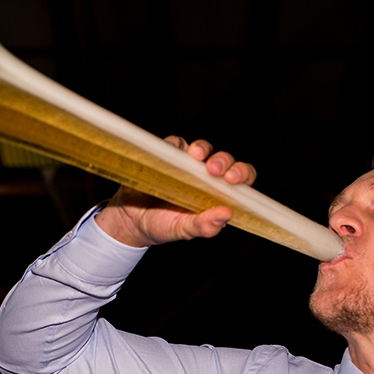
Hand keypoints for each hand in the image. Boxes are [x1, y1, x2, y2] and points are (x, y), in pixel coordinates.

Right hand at [95, 137, 256, 246]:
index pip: (240, 181)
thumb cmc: (161, 225)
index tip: (233, 179)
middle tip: (214, 170)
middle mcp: (206, 177)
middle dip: (224, 161)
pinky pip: (175, 143)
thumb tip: (226, 215)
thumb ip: (204, 226)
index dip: (242, 175)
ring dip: (203, 149)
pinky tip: (172, 154)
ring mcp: (187, 164)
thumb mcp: (182, 230)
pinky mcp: (169, 154)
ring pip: (203, 148)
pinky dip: (176, 145)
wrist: (130, 218)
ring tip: (196, 156)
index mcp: (217, 195)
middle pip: (225, 160)